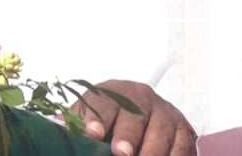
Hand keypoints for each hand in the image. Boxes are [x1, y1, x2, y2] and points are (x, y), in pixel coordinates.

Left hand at [71, 80, 196, 155]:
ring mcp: (165, 112)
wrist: (139, 105)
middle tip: (121, 152)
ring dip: (152, 151)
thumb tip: (57, 128)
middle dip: (127, 135)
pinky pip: (182, 145)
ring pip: (161, 132)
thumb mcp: (89, 113)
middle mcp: (142, 97)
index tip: (92, 133)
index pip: (104, 102)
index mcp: (114, 91)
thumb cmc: (108, 114)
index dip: (97, 118)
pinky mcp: (184, 128)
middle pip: (135, 116)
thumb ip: (77, 121)